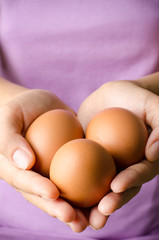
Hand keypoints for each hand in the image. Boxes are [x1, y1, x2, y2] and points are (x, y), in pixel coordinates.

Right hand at [0, 89, 81, 228]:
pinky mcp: (72, 162)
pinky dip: (94, 185)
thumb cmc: (20, 108)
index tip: (53, 194)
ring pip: (67, 192)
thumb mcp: (8, 117)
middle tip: (75, 219)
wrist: (40, 104)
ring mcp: (55, 170)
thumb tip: (25, 164)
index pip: (25, 182)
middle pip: (47, 197)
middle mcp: (37, 175)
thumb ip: (10, 140)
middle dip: (61, 210)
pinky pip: (83, 174)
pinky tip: (108, 192)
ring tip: (95, 219)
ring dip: (80, 208)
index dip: (38, 190)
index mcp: (17, 169)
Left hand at [77, 76, 158, 229]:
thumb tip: (152, 153)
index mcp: (142, 161)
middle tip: (99, 213)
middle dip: (110, 204)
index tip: (116, 186)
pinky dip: (70, 182)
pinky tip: (58, 190)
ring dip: (89, 204)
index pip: (139, 174)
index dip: (130, 182)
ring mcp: (104, 165)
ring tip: (78, 217)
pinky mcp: (87, 159)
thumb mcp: (153, 107)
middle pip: (118, 190)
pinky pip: (78, 170)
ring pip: (98, 187)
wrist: (113, 96)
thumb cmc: (136, 99)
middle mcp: (124, 167)